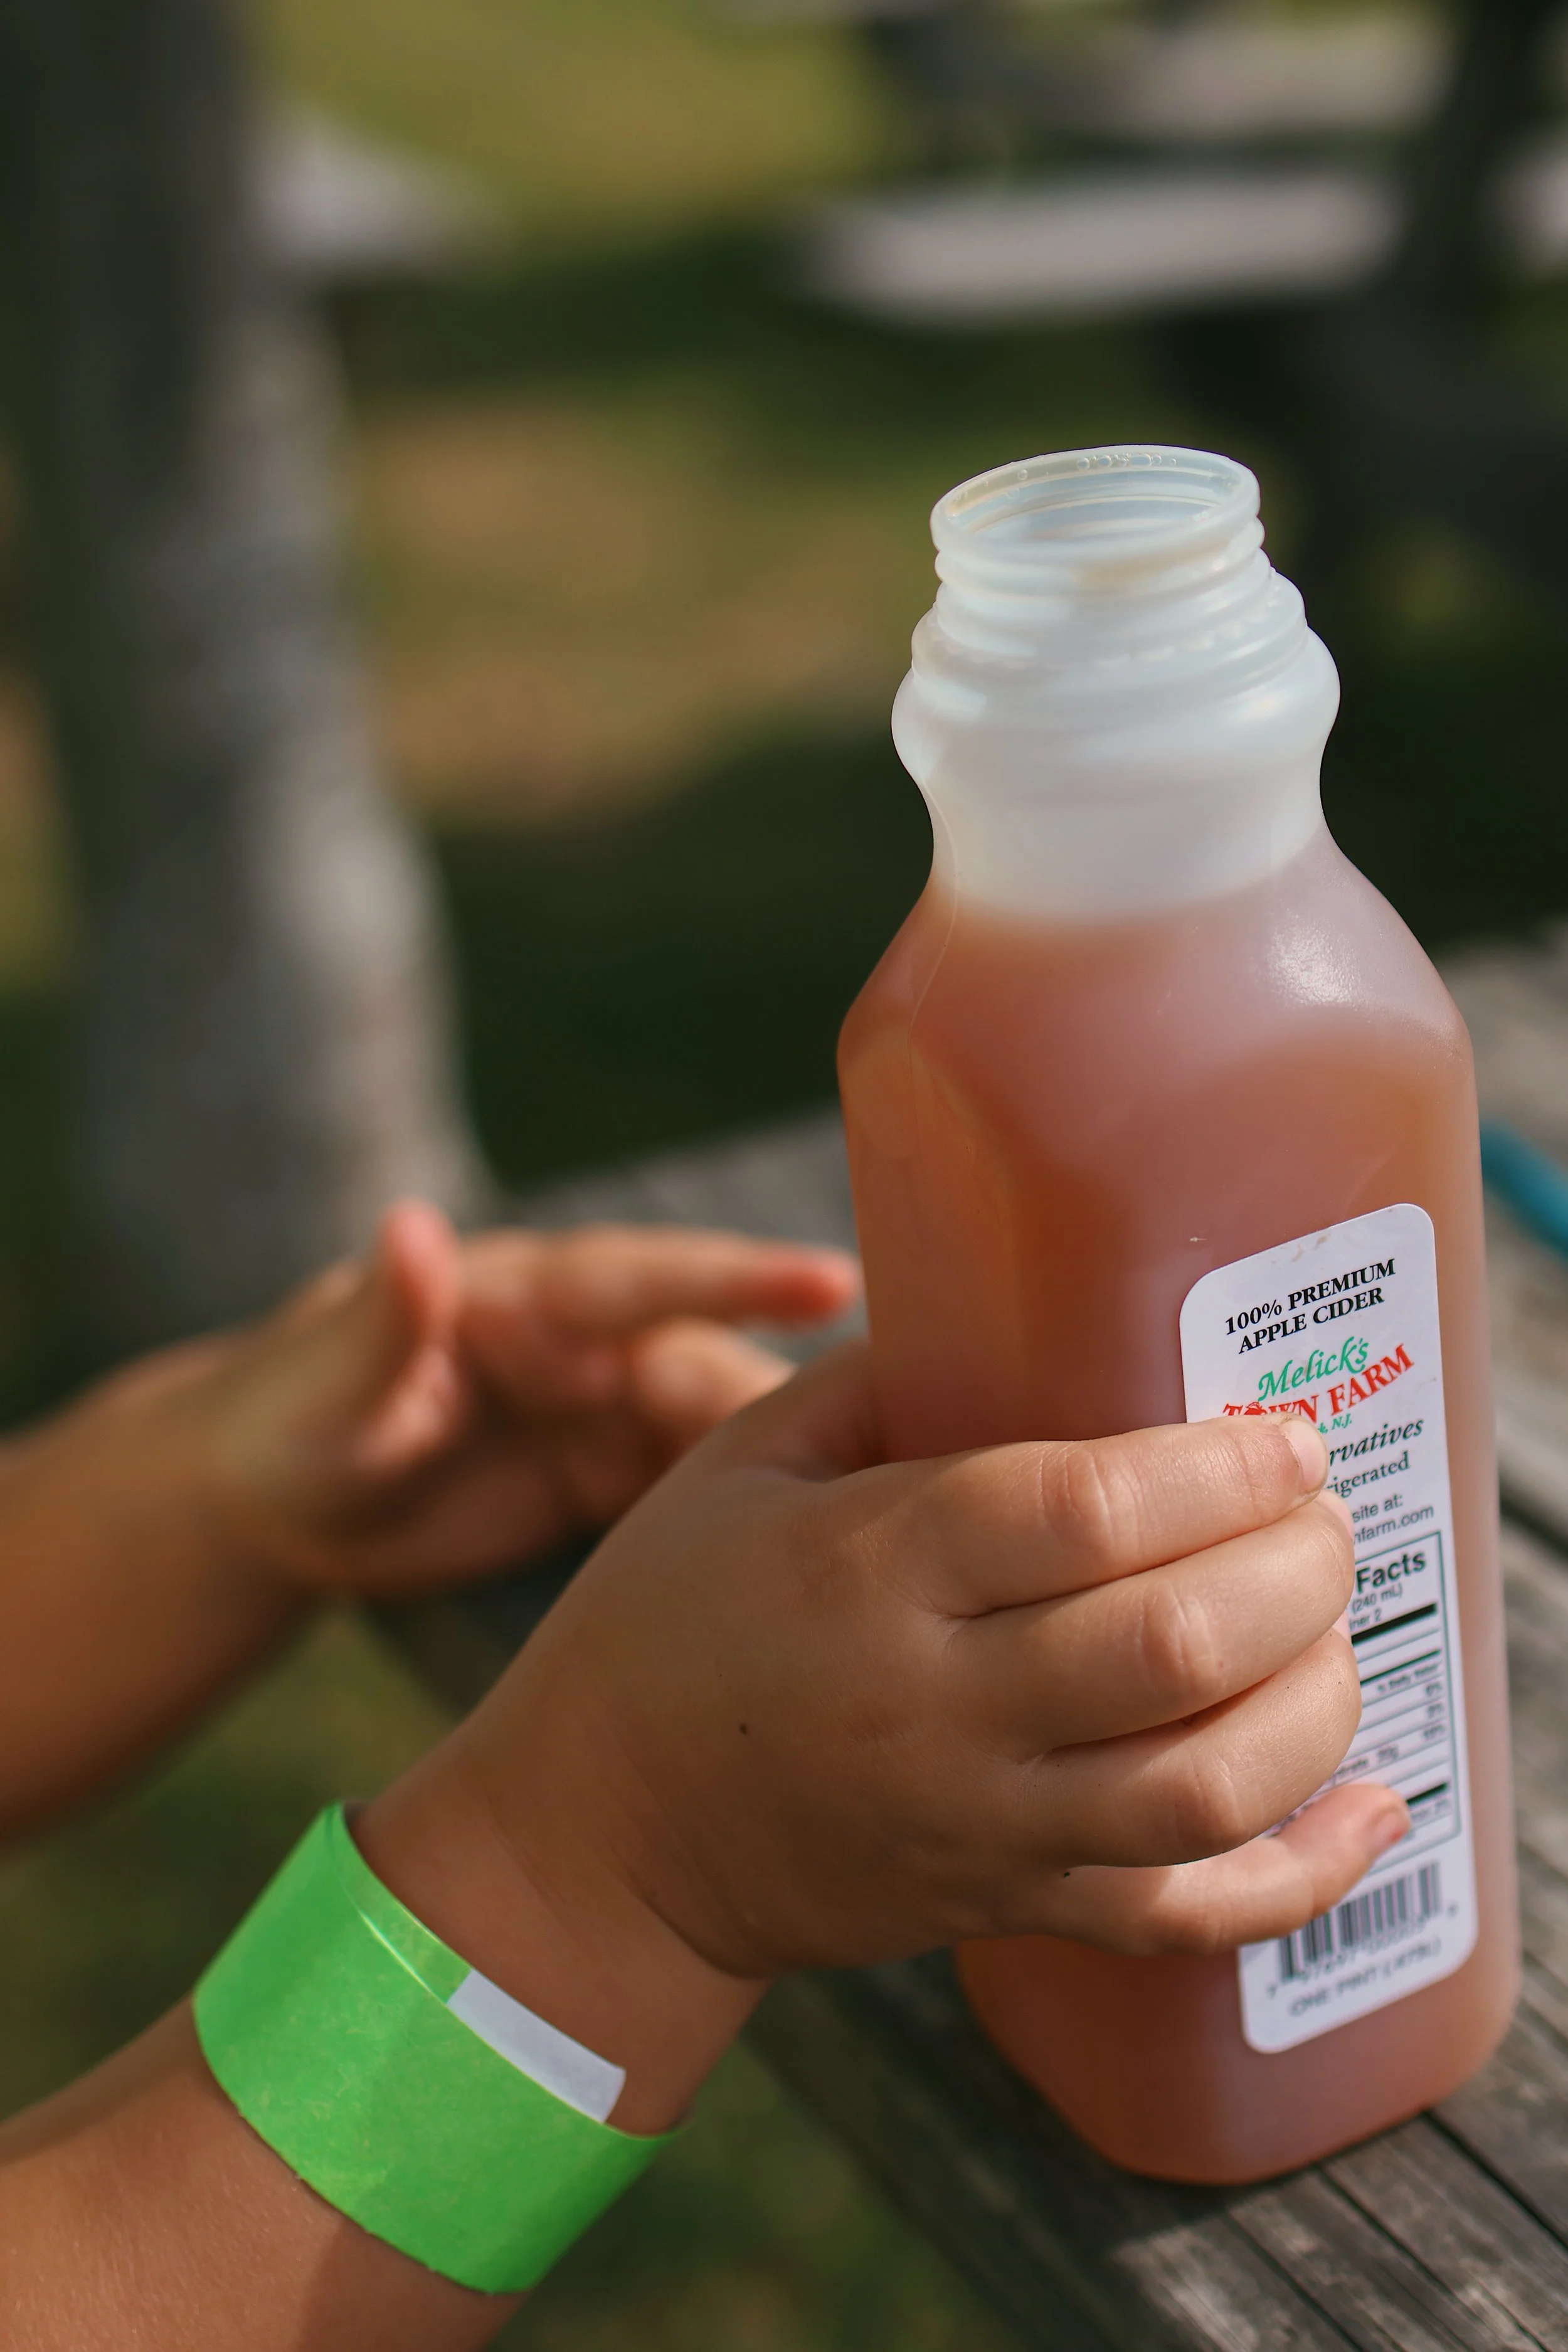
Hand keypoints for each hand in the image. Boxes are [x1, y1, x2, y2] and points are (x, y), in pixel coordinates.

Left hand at [201, 1201, 858, 1595]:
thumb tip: (412, 1225)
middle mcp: (585, 1342)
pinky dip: (760, 1506)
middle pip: (708, 1361)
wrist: (279, 1497)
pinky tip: (830, 1544)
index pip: (641, 1281)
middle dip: (789, 1393)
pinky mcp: (613, 1472)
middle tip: (887, 1437)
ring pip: (721, 1425)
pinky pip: (700, 1483)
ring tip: (878, 1498)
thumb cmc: (289, 1424)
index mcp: (524, 1299)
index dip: (737, 1277)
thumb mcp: (322, 1385)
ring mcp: (606, 1407)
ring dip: (791, 1455)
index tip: (833, 1280)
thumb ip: (381, 1317)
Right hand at [362, 1343, 1404, 2129]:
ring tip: (1330, 1626)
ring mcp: (979, 1820)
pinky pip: (1179, 1916)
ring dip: (1310, 1701)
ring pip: (1198, 1787)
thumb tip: (1022, 1308)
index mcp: (867, 1567)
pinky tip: (1372, 1811)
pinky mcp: (1005, 1904)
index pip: (1080, 1516)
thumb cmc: (662, 1621)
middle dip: (1290, 1570)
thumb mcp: (737, 1462)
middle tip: (1318, 1517)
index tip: (1280, 1436)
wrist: (597, 1840)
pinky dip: (1298, 1876)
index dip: (1213, 1469)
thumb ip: (880, 1382)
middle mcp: (934, 1703)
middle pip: (1168, 1643)